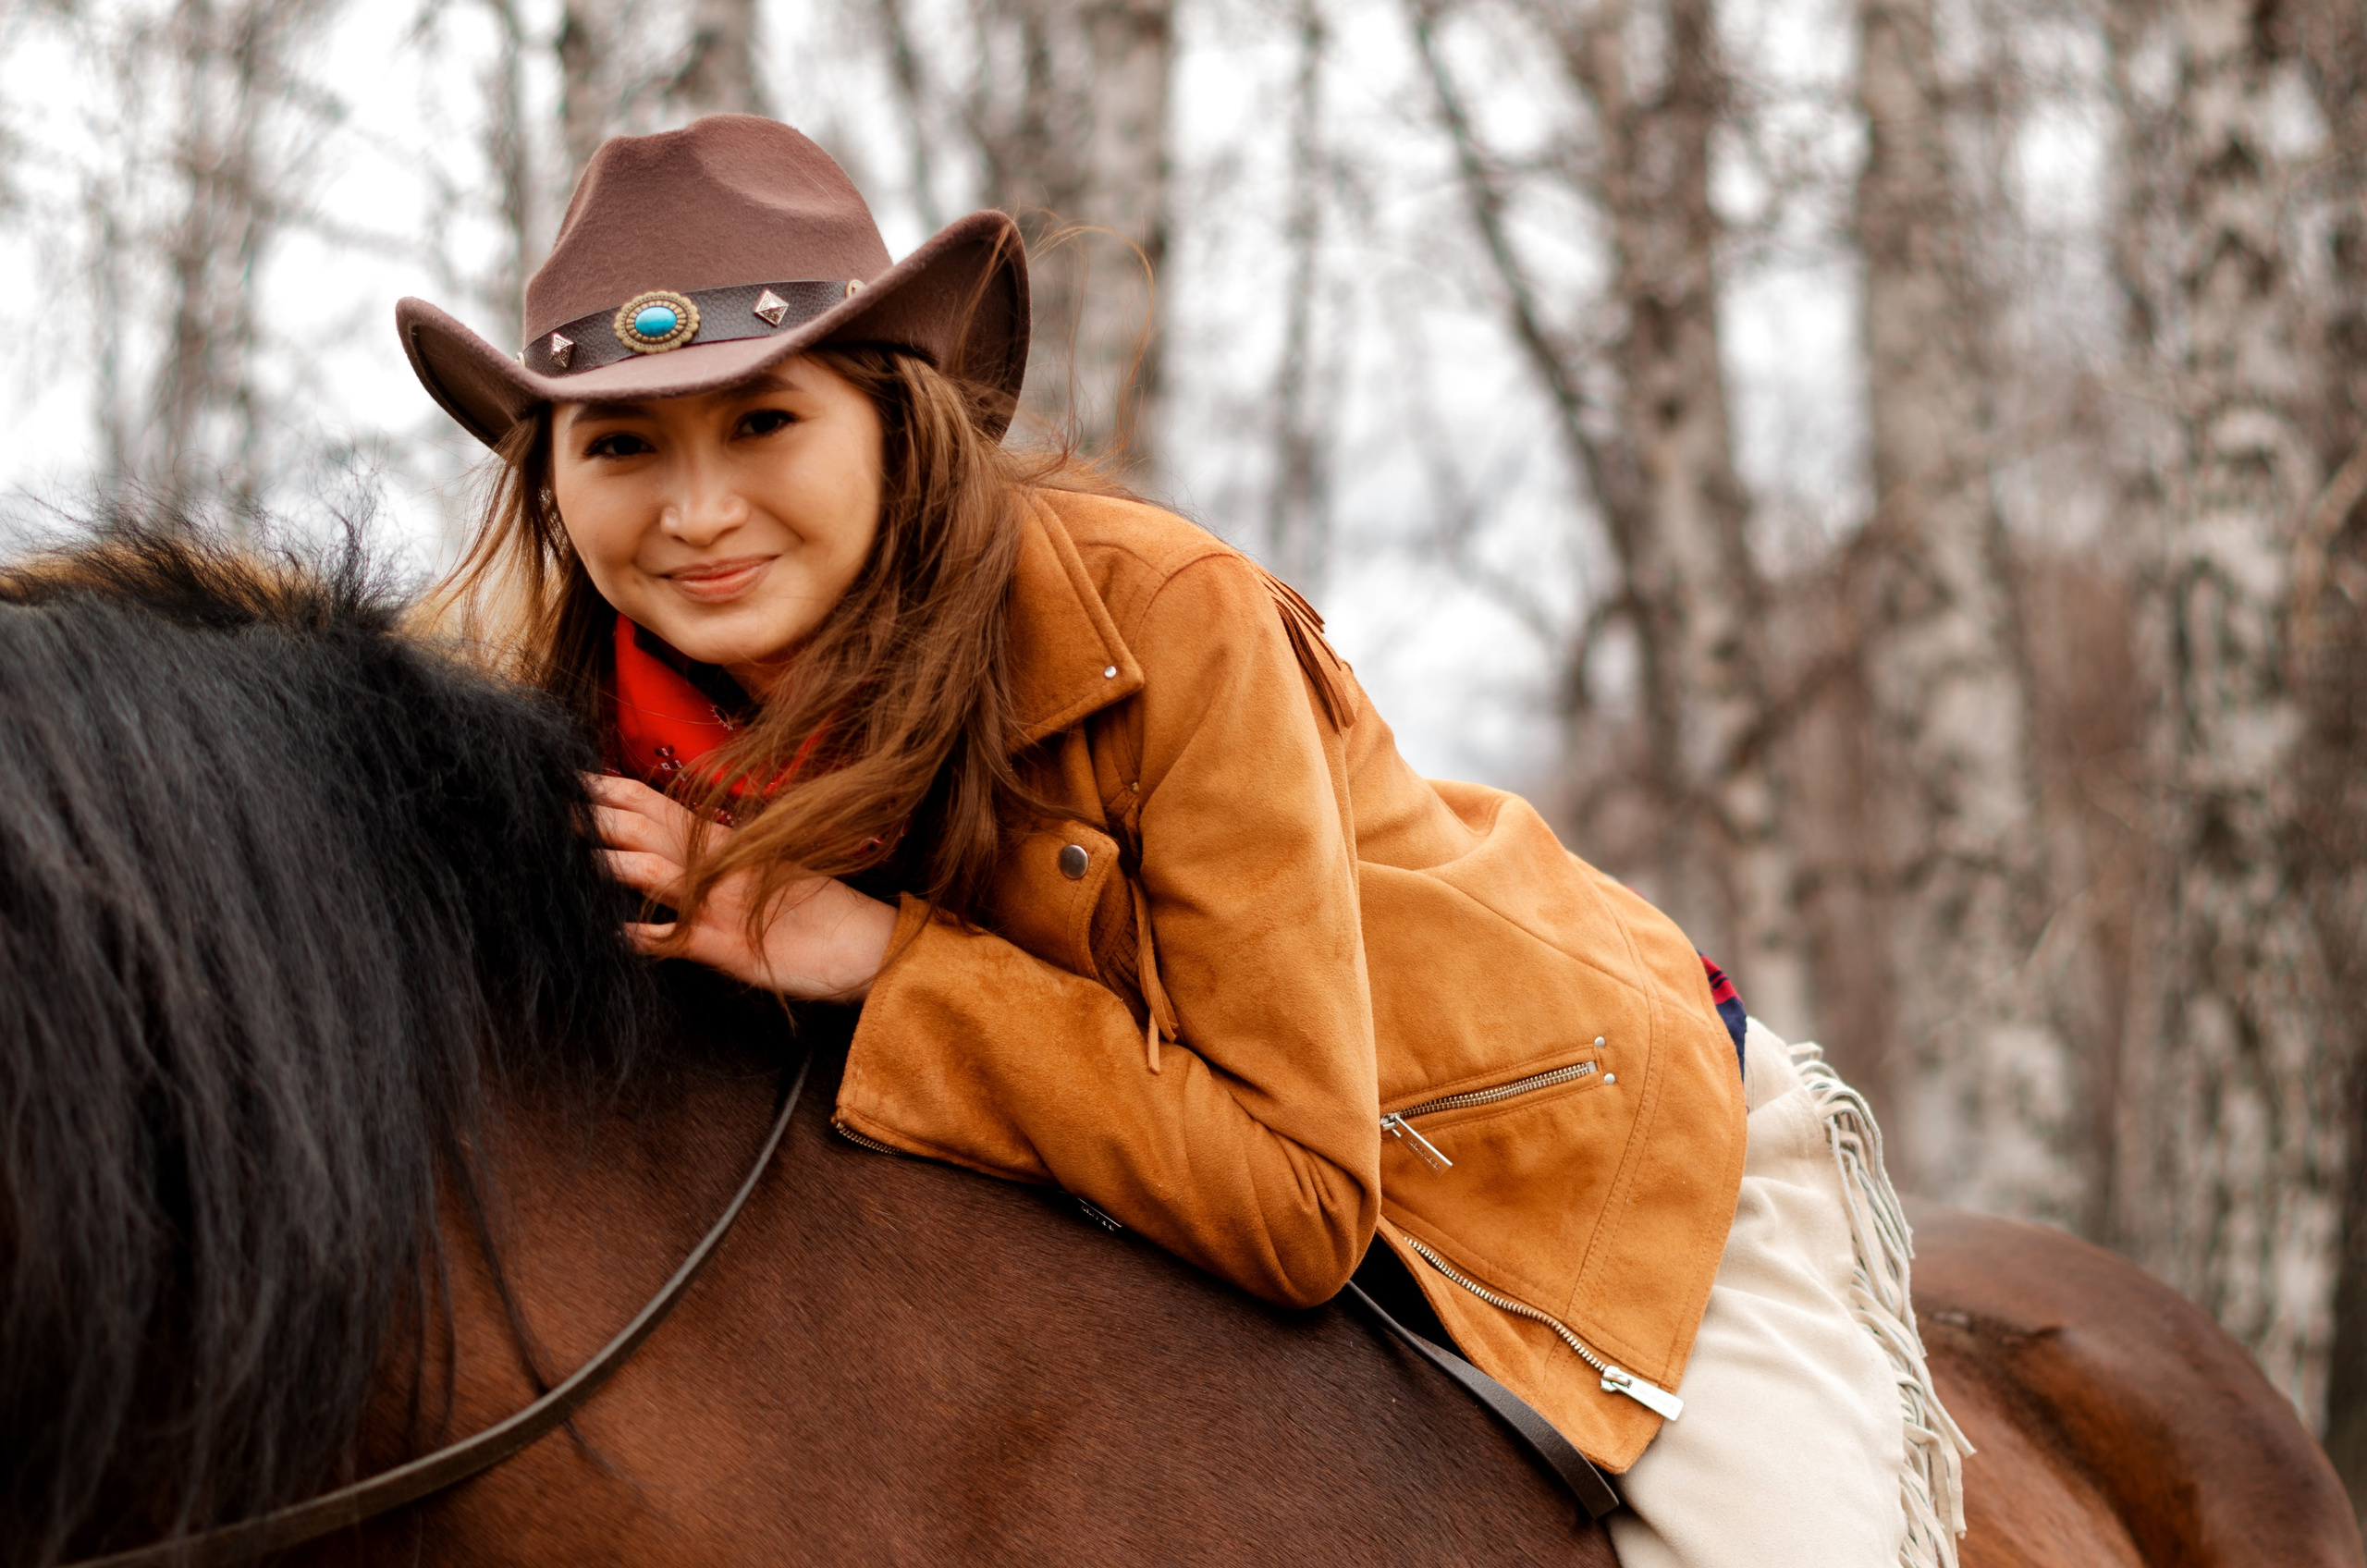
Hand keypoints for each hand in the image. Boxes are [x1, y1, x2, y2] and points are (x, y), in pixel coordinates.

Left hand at [587, 773, 897, 1001]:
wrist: (867, 943)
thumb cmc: (819, 911)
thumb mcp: (767, 868)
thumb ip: (721, 855)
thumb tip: (675, 844)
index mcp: (725, 842)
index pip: (655, 803)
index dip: (608, 788)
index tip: (566, 775)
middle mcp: (719, 863)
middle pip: (644, 826)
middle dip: (593, 812)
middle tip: (542, 797)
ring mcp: (721, 901)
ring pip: (653, 871)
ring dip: (607, 860)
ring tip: (562, 852)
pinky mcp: (728, 946)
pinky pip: (679, 939)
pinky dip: (644, 936)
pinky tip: (611, 934)